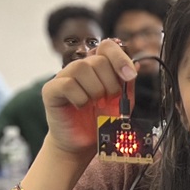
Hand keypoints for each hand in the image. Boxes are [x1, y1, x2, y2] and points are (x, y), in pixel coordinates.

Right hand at [41, 40, 135, 158]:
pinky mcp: (51, 90)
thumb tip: (137, 64)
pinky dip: (80, 98)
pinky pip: (67, 84)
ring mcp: (63, 77)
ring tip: (96, 104)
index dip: (120, 58)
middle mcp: (79, 68)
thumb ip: (128, 84)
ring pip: (81, 68)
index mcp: (97, 67)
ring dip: (95, 90)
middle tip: (109, 100)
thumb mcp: (122, 102)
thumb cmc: (102, 121)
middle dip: (110, 83)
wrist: (84, 143)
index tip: (129, 76)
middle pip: (97, 60)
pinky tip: (82, 107)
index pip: (107, 46)